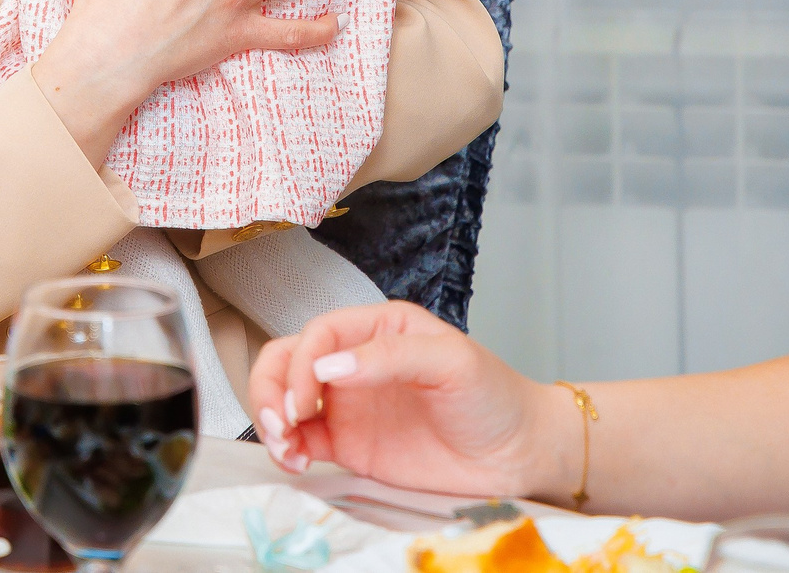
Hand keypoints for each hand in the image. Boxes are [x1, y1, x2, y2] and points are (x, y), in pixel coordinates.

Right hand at [248, 303, 573, 497]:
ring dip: (271, 418)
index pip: (319, 333)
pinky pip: (302, 440)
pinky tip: (295, 460)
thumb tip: (331, 366)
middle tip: (283, 421)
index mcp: (379, 329)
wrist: (517, 456)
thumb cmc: (495, 398)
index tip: (308, 396)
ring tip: (285, 446)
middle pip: (288, 360)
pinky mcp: (348, 444)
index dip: (304, 363)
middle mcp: (356, 362)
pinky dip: (286, 449)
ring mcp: (349, 404)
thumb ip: (391, 357)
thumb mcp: (452, 361)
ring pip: (285, 399)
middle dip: (272, 388)